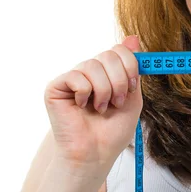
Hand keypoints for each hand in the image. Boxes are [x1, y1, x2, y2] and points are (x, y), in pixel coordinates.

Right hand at [43, 35, 142, 172]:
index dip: (130, 66)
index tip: (133, 87)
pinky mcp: (56, 87)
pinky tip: (82, 106)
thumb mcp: (133, 97)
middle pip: (109, 55)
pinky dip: (85, 93)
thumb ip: (133, 69)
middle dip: (119, 81)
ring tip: (101, 108)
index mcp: (108, 72)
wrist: (96, 154)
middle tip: (117, 102)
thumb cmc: (112, 130)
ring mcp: (73, 78)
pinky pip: (75, 76)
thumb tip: (133, 37)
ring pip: (93, 65)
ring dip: (103, 90)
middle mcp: (90, 72)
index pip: (120, 50)